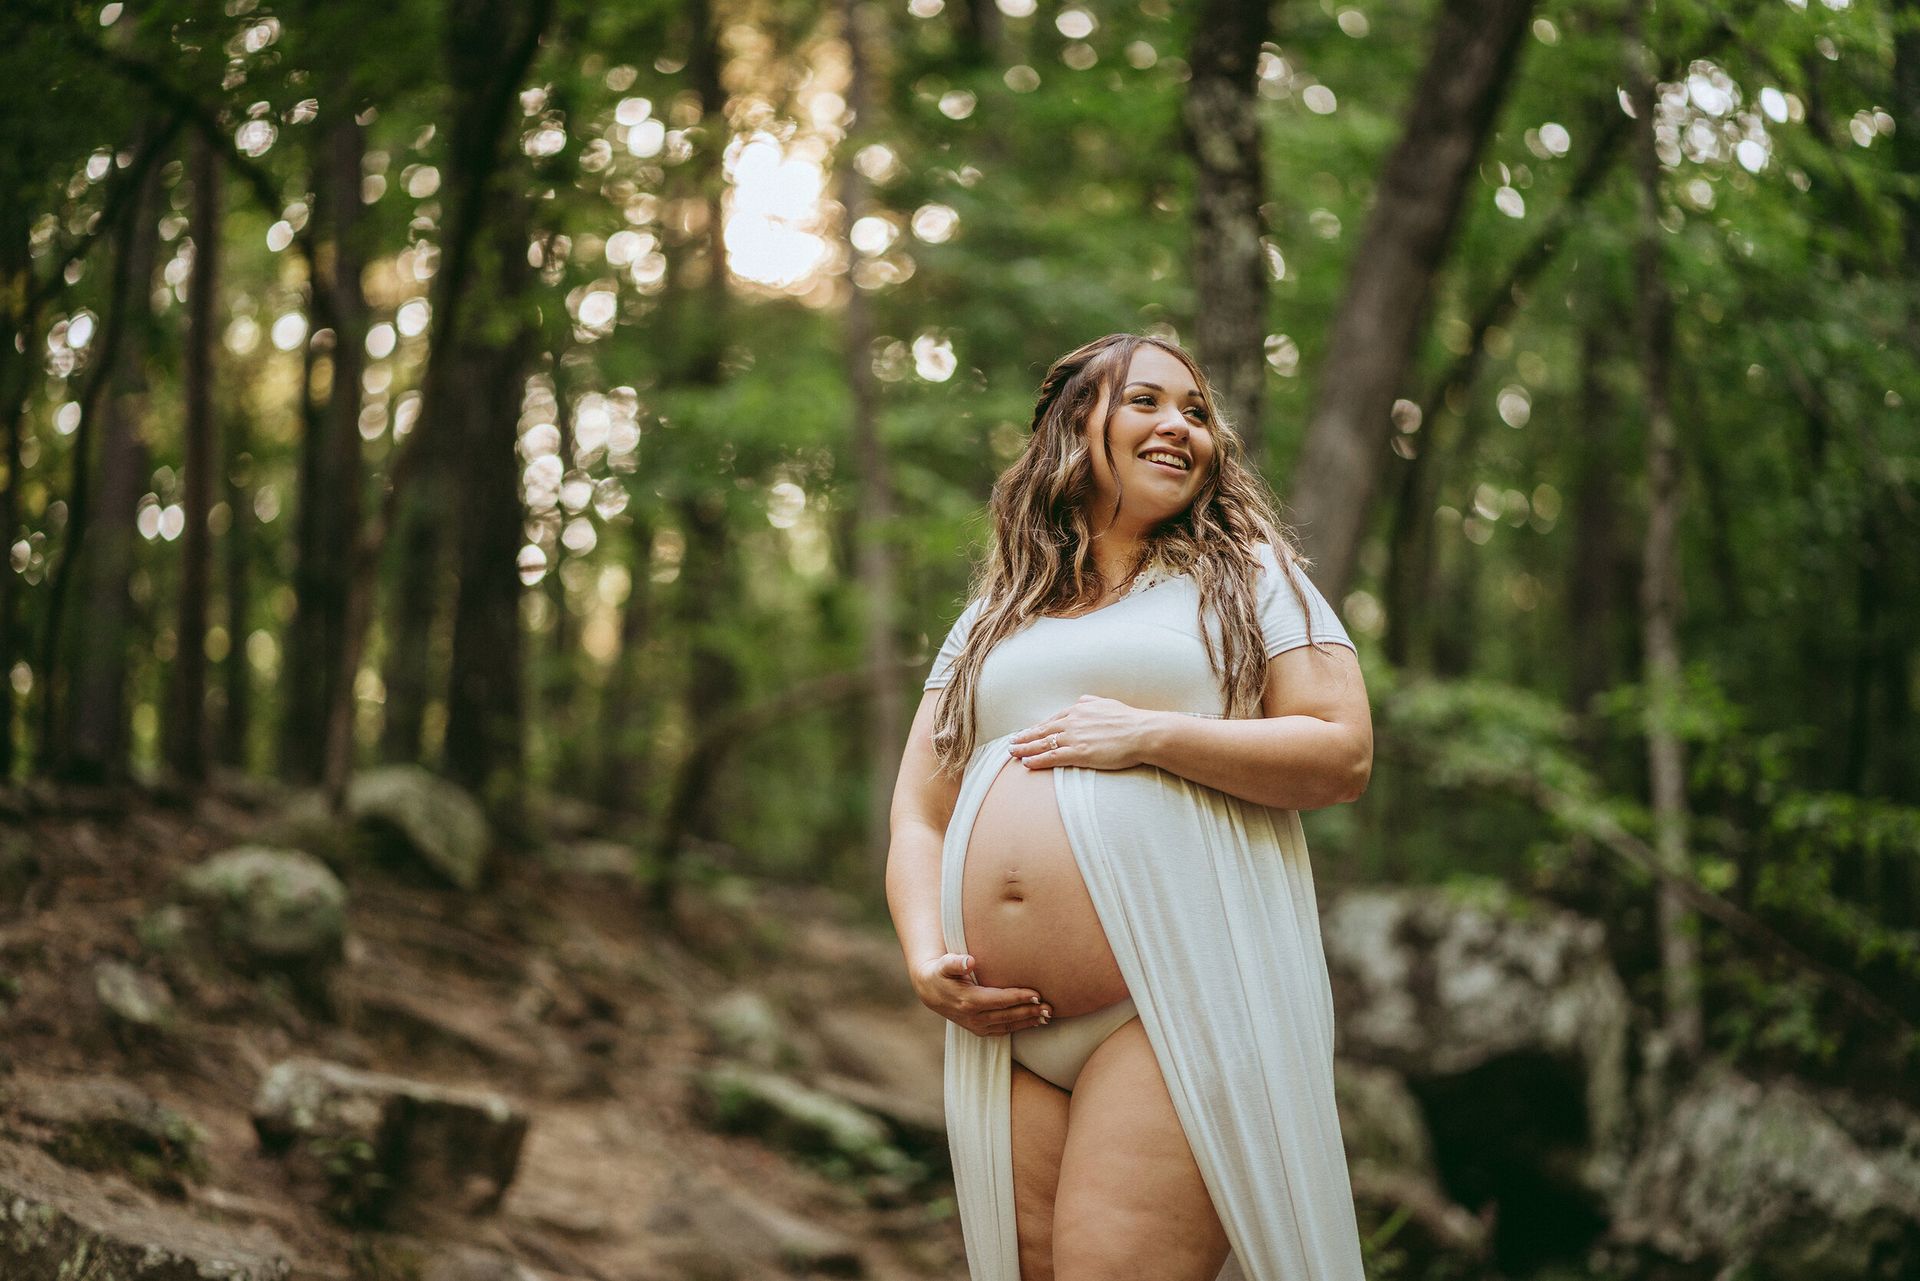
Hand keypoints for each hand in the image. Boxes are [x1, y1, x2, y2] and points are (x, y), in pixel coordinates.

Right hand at [910, 953, 1051, 1036]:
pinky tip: (1034, 1022)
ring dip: (1029, 1021)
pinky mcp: (979, 1030)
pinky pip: (1004, 1030)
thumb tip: (970, 961)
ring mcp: (977, 1026)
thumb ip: (955, 962)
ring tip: (1047, 1016)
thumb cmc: (941, 973)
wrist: (930, 992)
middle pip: (1008, 1015)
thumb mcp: (943, 964)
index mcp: (968, 1000)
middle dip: (1030, 1011)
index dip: (1019, 997)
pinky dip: (1020, 1027)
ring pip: (1008, 1025)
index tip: (1037, 994)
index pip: (1000, 999)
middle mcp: (974, 1017)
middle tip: (1050, 1007)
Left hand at [1007, 694, 1152, 770]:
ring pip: (1043, 743)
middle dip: (1025, 737)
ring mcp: (1074, 737)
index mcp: (1079, 709)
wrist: (1142, 732)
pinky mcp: (1079, 753)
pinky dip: (1037, 760)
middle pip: (1042, 730)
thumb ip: (1092, 702)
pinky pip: (1052, 756)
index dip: (1038, 727)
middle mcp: (1073, 722)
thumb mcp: (1107, 704)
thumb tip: (1082, 701)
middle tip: (1011, 742)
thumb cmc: (1129, 719)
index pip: (1053, 719)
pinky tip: (1026, 763)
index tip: (1027, 732)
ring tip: (1013, 753)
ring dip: (1025, 749)